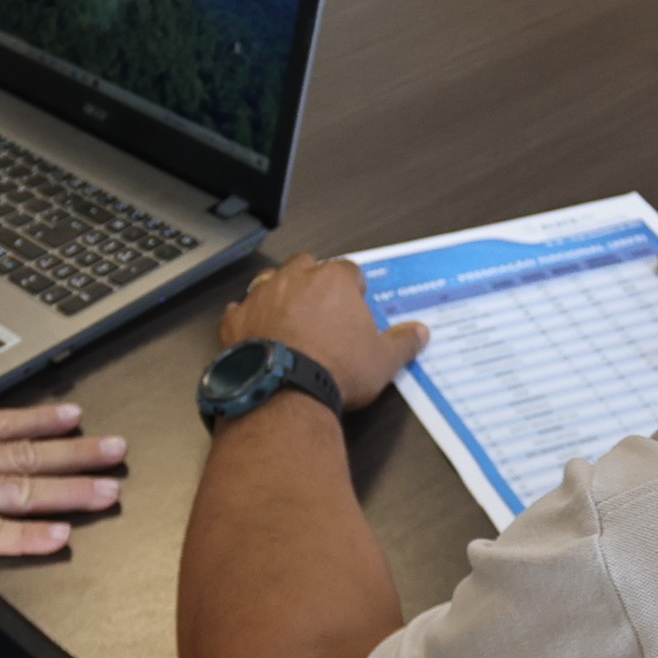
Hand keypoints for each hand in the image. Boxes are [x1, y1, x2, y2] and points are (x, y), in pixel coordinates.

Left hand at [219, 255, 425, 410]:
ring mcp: (261, 297)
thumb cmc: (335, 370)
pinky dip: (248, 318)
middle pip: (306, 265)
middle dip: (313, 280)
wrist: (285, 392)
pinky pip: (240, 310)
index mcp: (334, 281)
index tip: (356, 300)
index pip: (349, 269)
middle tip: (322, 306)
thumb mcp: (383, 361)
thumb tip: (420, 333)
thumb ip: (403, 342)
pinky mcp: (236, 320)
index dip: (354, 286)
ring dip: (279, 292)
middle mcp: (295, 279)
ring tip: (288, 315)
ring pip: (270, 280)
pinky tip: (256, 332)